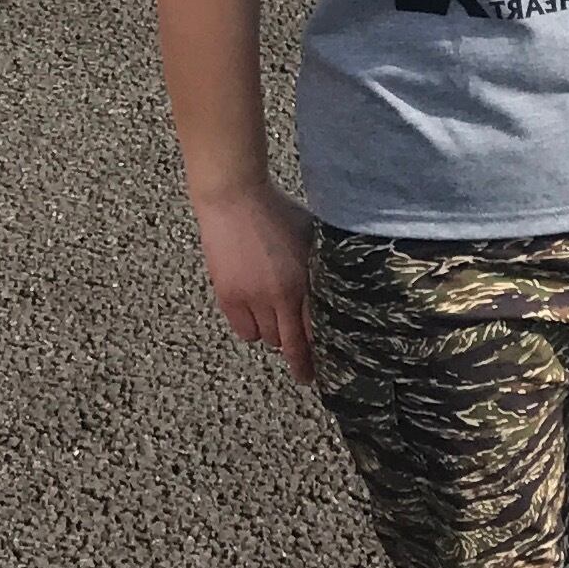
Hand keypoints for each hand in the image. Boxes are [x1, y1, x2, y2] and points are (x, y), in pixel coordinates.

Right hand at [194, 180, 315, 384]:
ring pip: (265, 338)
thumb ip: (323, 265)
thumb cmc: (279, 210)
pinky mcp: (227, 297)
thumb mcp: (312, 237)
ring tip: (278, 323)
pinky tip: (258, 317)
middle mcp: (276, 297)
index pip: (315, 332)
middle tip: (305, 367)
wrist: (234, 199)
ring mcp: (249, 299)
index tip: (326, 369)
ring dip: (274, 335)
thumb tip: (340, 282)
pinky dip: (252, 329)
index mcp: (302, 283)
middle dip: (299, 356)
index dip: (320, 354)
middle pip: (289, 343)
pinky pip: (243, 330)